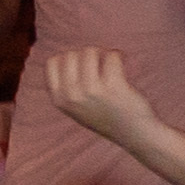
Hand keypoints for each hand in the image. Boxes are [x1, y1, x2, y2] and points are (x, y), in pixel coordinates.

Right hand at [36, 44, 157, 147]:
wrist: (133, 133)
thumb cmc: (106, 116)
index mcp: (59, 99)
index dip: (69, 58)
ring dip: (103, 53)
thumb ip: (67, 86)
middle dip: (88, 54)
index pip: (52, 62)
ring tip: (112, 63)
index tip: (84, 65)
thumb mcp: (76, 106)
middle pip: (71, 54)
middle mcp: (71, 94)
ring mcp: (91, 90)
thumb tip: (65, 55)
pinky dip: (118, 55)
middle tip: (102, 64)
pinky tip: (122, 62)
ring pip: (90, 51)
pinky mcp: (112, 86)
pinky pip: (112, 56)